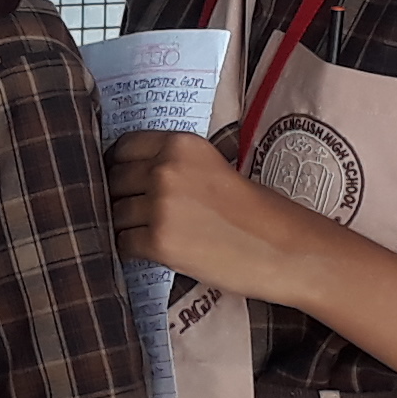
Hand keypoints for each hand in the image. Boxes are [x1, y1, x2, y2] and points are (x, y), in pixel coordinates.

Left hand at [108, 129, 342, 305]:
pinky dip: (131, 250)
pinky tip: (152, 252)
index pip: (123, 148)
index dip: (121, 167)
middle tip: (141, 215)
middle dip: (122, 198)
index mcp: (180, 144)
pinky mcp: (159, 241)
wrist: (282, 248)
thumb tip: (126, 175)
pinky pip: (122, 243)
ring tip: (152, 236)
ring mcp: (160, 205)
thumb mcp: (210, 166)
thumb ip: (172, 164)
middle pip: (114, 181)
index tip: (128, 182)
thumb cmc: (252, 211)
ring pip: (115, 213)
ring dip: (126, 226)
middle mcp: (165, 169)